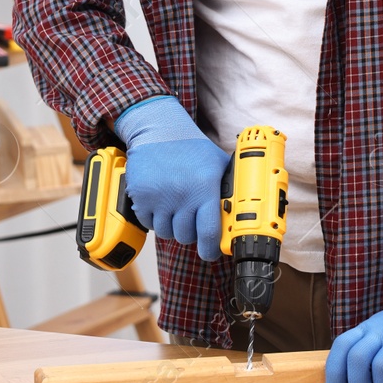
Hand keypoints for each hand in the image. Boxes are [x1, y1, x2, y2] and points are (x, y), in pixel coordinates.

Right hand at [113, 95, 230, 260]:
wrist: (159, 130)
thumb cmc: (192, 148)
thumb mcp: (218, 164)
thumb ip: (229, 187)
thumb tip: (242, 213)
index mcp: (205, 188)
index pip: (209, 233)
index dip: (211, 249)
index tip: (211, 252)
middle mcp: (182, 195)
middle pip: (186, 236)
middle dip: (190, 231)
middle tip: (191, 217)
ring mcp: (159, 197)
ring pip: (166, 232)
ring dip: (172, 225)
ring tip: (175, 206)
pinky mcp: (140, 197)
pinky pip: (149, 224)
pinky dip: (154, 219)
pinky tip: (160, 202)